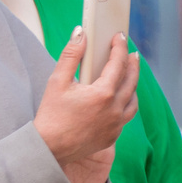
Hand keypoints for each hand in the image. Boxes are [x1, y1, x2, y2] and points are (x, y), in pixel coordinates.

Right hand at [35, 28, 137, 182]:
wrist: (48, 149)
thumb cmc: (50, 115)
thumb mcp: (56, 82)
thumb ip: (71, 56)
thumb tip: (80, 34)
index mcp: (103, 93)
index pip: (118, 63)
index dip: (119, 47)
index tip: (119, 36)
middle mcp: (114, 109)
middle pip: (131, 80)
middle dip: (132, 64)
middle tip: (131, 53)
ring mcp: (116, 124)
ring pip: (133, 100)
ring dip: (133, 86)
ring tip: (129, 77)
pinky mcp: (112, 136)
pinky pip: (125, 117)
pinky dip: (126, 105)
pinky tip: (120, 100)